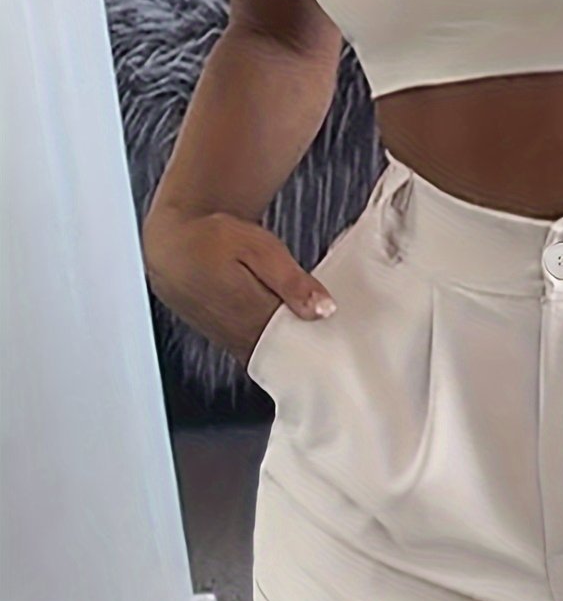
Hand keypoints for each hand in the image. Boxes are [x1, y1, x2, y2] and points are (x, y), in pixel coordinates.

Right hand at [141, 204, 336, 371]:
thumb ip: (292, 280)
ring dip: (303, 351)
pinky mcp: (237, 347)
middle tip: (346, 344)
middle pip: (296, 358)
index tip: (351, 345)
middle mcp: (247, 340)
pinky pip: (269, 357)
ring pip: (282, 360)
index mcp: (256, 319)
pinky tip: (300, 336)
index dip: (330, 346)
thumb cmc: (213, 240)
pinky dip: (286, 349)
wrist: (173, 248)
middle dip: (321, 351)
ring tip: (325, 337)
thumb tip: (324, 309)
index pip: (305, 347)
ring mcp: (240, 347)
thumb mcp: (258, 248)